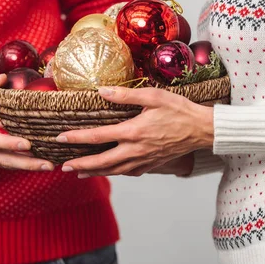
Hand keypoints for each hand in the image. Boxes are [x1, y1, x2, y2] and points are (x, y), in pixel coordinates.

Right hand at [0, 74, 53, 170]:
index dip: (10, 143)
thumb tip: (4, 77)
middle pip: (3, 160)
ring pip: (3, 165)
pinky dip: (16, 164)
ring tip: (47, 166)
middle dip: (27, 164)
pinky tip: (33, 163)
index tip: (28, 144)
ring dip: (25, 167)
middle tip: (49, 165)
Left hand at [60, 86, 212, 177]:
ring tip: (78, 173)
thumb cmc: (179, 110)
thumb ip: (125, 95)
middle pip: (101, 161)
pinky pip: (128, 172)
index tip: (61, 137)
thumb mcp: (153, 96)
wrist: (203, 130)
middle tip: (63, 166)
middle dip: (80, 164)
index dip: (77, 138)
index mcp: (133, 132)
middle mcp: (136, 150)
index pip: (98, 137)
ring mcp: (143, 160)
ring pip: (113, 170)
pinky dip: (114, 173)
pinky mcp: (151, 165)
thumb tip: (102, 90)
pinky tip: (108, 171)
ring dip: (94, 172)